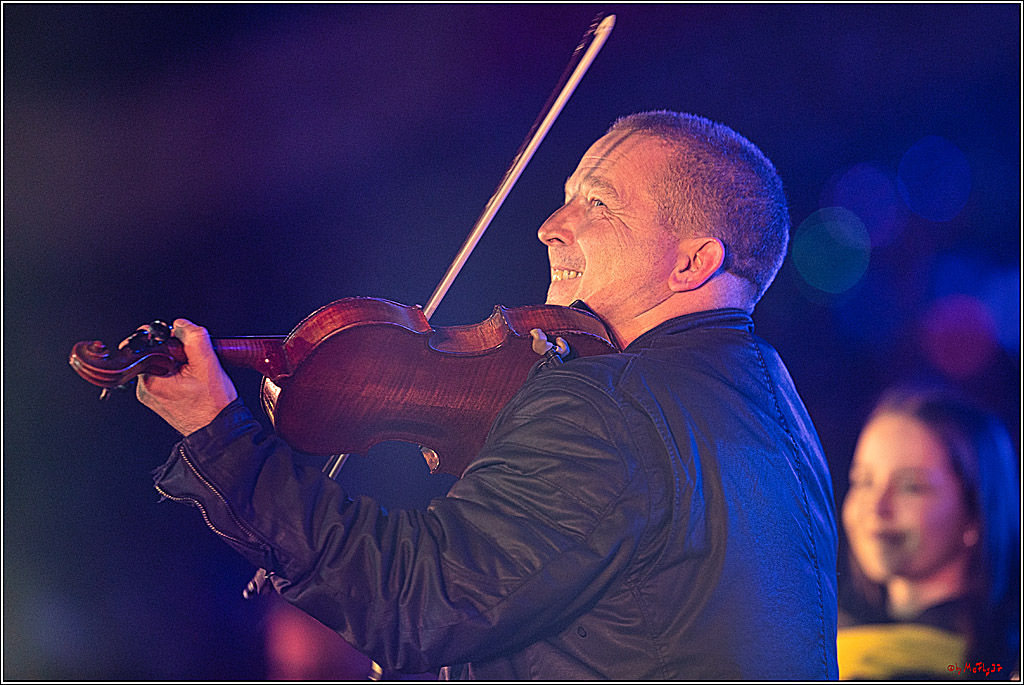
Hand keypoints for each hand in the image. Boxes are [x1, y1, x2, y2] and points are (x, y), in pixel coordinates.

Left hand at [136, 318, 237, 435]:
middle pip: (157, 353)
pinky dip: (181, 374)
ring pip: (164, 364)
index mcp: (150, 380)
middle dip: (178, 350)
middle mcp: (145, 389)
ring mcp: (152, 396)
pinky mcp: (161, 400)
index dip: (170, 338)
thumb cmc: (213, 406)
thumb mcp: (208, 364)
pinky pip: (167, 376)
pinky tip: (195, 381)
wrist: (220, 430)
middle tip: (196, 361)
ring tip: (198, 374)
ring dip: (181, 362)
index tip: (185, 342)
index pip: (151, 344)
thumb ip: (194, 338)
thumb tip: (181, 324)